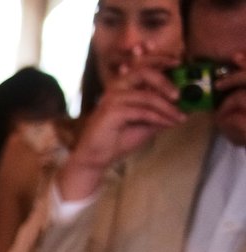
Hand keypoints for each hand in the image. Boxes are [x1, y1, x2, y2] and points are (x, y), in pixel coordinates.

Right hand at [60, 51, 184, 197]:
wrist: (96, 158)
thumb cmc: (118, 140)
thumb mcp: (147, 123)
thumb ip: (163, 112)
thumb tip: (188, 105)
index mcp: (123, 86)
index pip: (143, 65)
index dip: (161, 60)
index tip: (179, 63)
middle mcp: (116, 88)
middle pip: (144, 72)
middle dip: (165, 81)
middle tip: (180, 95)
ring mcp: (112, 99)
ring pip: (147, 95)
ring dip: (167, 107)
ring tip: (180, 116)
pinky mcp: (111, 112)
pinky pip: (142, 111)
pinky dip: (159, 117)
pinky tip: (170, 123)